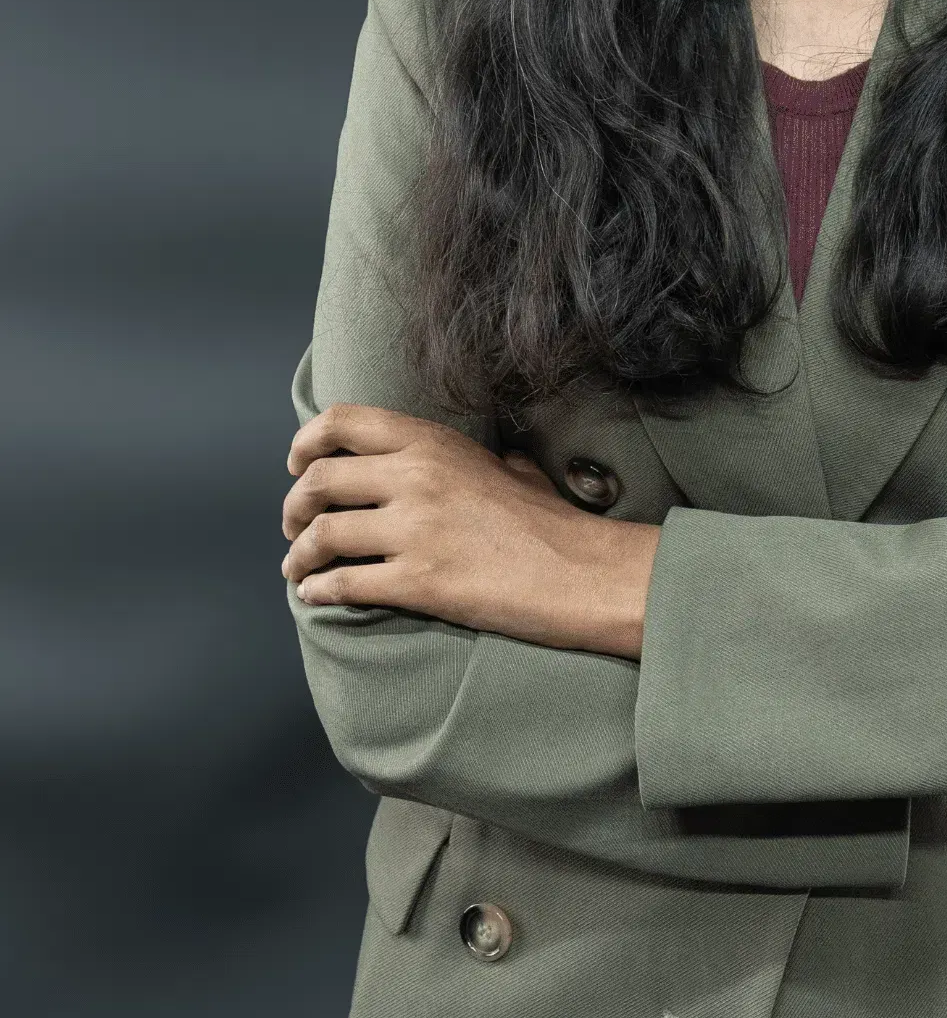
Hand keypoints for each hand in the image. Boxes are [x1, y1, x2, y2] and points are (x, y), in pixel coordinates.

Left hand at [281, 405, 660, 659]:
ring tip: (298, 568)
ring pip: (321, 535)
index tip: (297, 464)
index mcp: (434, 442)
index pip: (344, 422)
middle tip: (294, 524)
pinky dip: (318, 590)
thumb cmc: (552, 523)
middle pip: (319, 480)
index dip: (307, 443)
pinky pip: (343, 583)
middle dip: (293, 506)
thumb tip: (467, 462)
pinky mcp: (417, 581)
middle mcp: (416, 477)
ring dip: (298, 555)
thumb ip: (472, 459)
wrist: (581, 572)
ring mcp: (414, 529)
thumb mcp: (510, 468)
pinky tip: (315, 595)